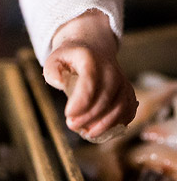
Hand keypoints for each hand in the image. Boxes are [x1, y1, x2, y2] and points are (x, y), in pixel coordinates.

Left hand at [43, 10, 137, 140]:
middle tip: (72, 125)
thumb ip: (51, 70)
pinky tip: (100, 130)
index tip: (68, 114)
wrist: (93, 48)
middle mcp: (112, 71)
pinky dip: (116, 124)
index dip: (81, 102)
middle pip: (106, 98)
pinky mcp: (128, 93)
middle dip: (88, 117)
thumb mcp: (54, 59)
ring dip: (103, 124)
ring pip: (120, 107)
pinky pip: (128, 111)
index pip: (90, 83)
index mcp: (92, 61)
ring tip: (85, 132)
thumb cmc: (71, 58)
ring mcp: (123, 82)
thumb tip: (59, 83)